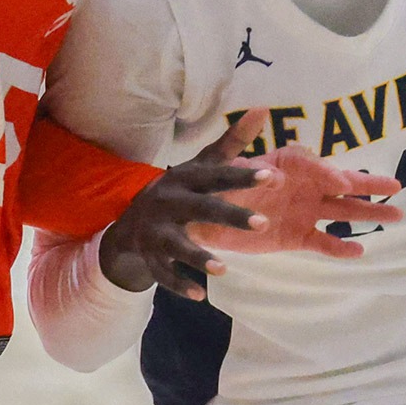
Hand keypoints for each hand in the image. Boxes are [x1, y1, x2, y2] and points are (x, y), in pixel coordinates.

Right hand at [97, 110, 275, 299]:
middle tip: (264, 223)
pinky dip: (180, 285)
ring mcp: (158, 232)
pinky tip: (199, 296)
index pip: (218, 175)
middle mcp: (170, 202)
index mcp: (186, 178)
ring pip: (179, 245)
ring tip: (223, 269)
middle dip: (232, 216)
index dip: (243, 175)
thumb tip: (264, 108)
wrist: (131, 221)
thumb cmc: (181, 189)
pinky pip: (165, 274)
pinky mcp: (152, 258)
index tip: (273, 177)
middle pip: (203, 209)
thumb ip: (232, 142)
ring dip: (199, 257)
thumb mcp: (201, 166)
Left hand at [189, 144, 403, 257]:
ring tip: (396, 215)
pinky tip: (359, 251)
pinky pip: (322, 241)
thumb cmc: (212, 185)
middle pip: (340, 184)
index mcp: (286, 163)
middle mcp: (302, 185)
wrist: (201, 220)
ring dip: (367, 213)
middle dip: (368, 185)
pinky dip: (339, 247)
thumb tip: (258, 110)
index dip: (327, 172)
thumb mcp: (221, 160)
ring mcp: (303, 210)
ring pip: (341, 211)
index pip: (312, 164)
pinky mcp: (297, 236)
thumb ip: (240, 140)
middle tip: (396, 186)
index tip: (340, 183)